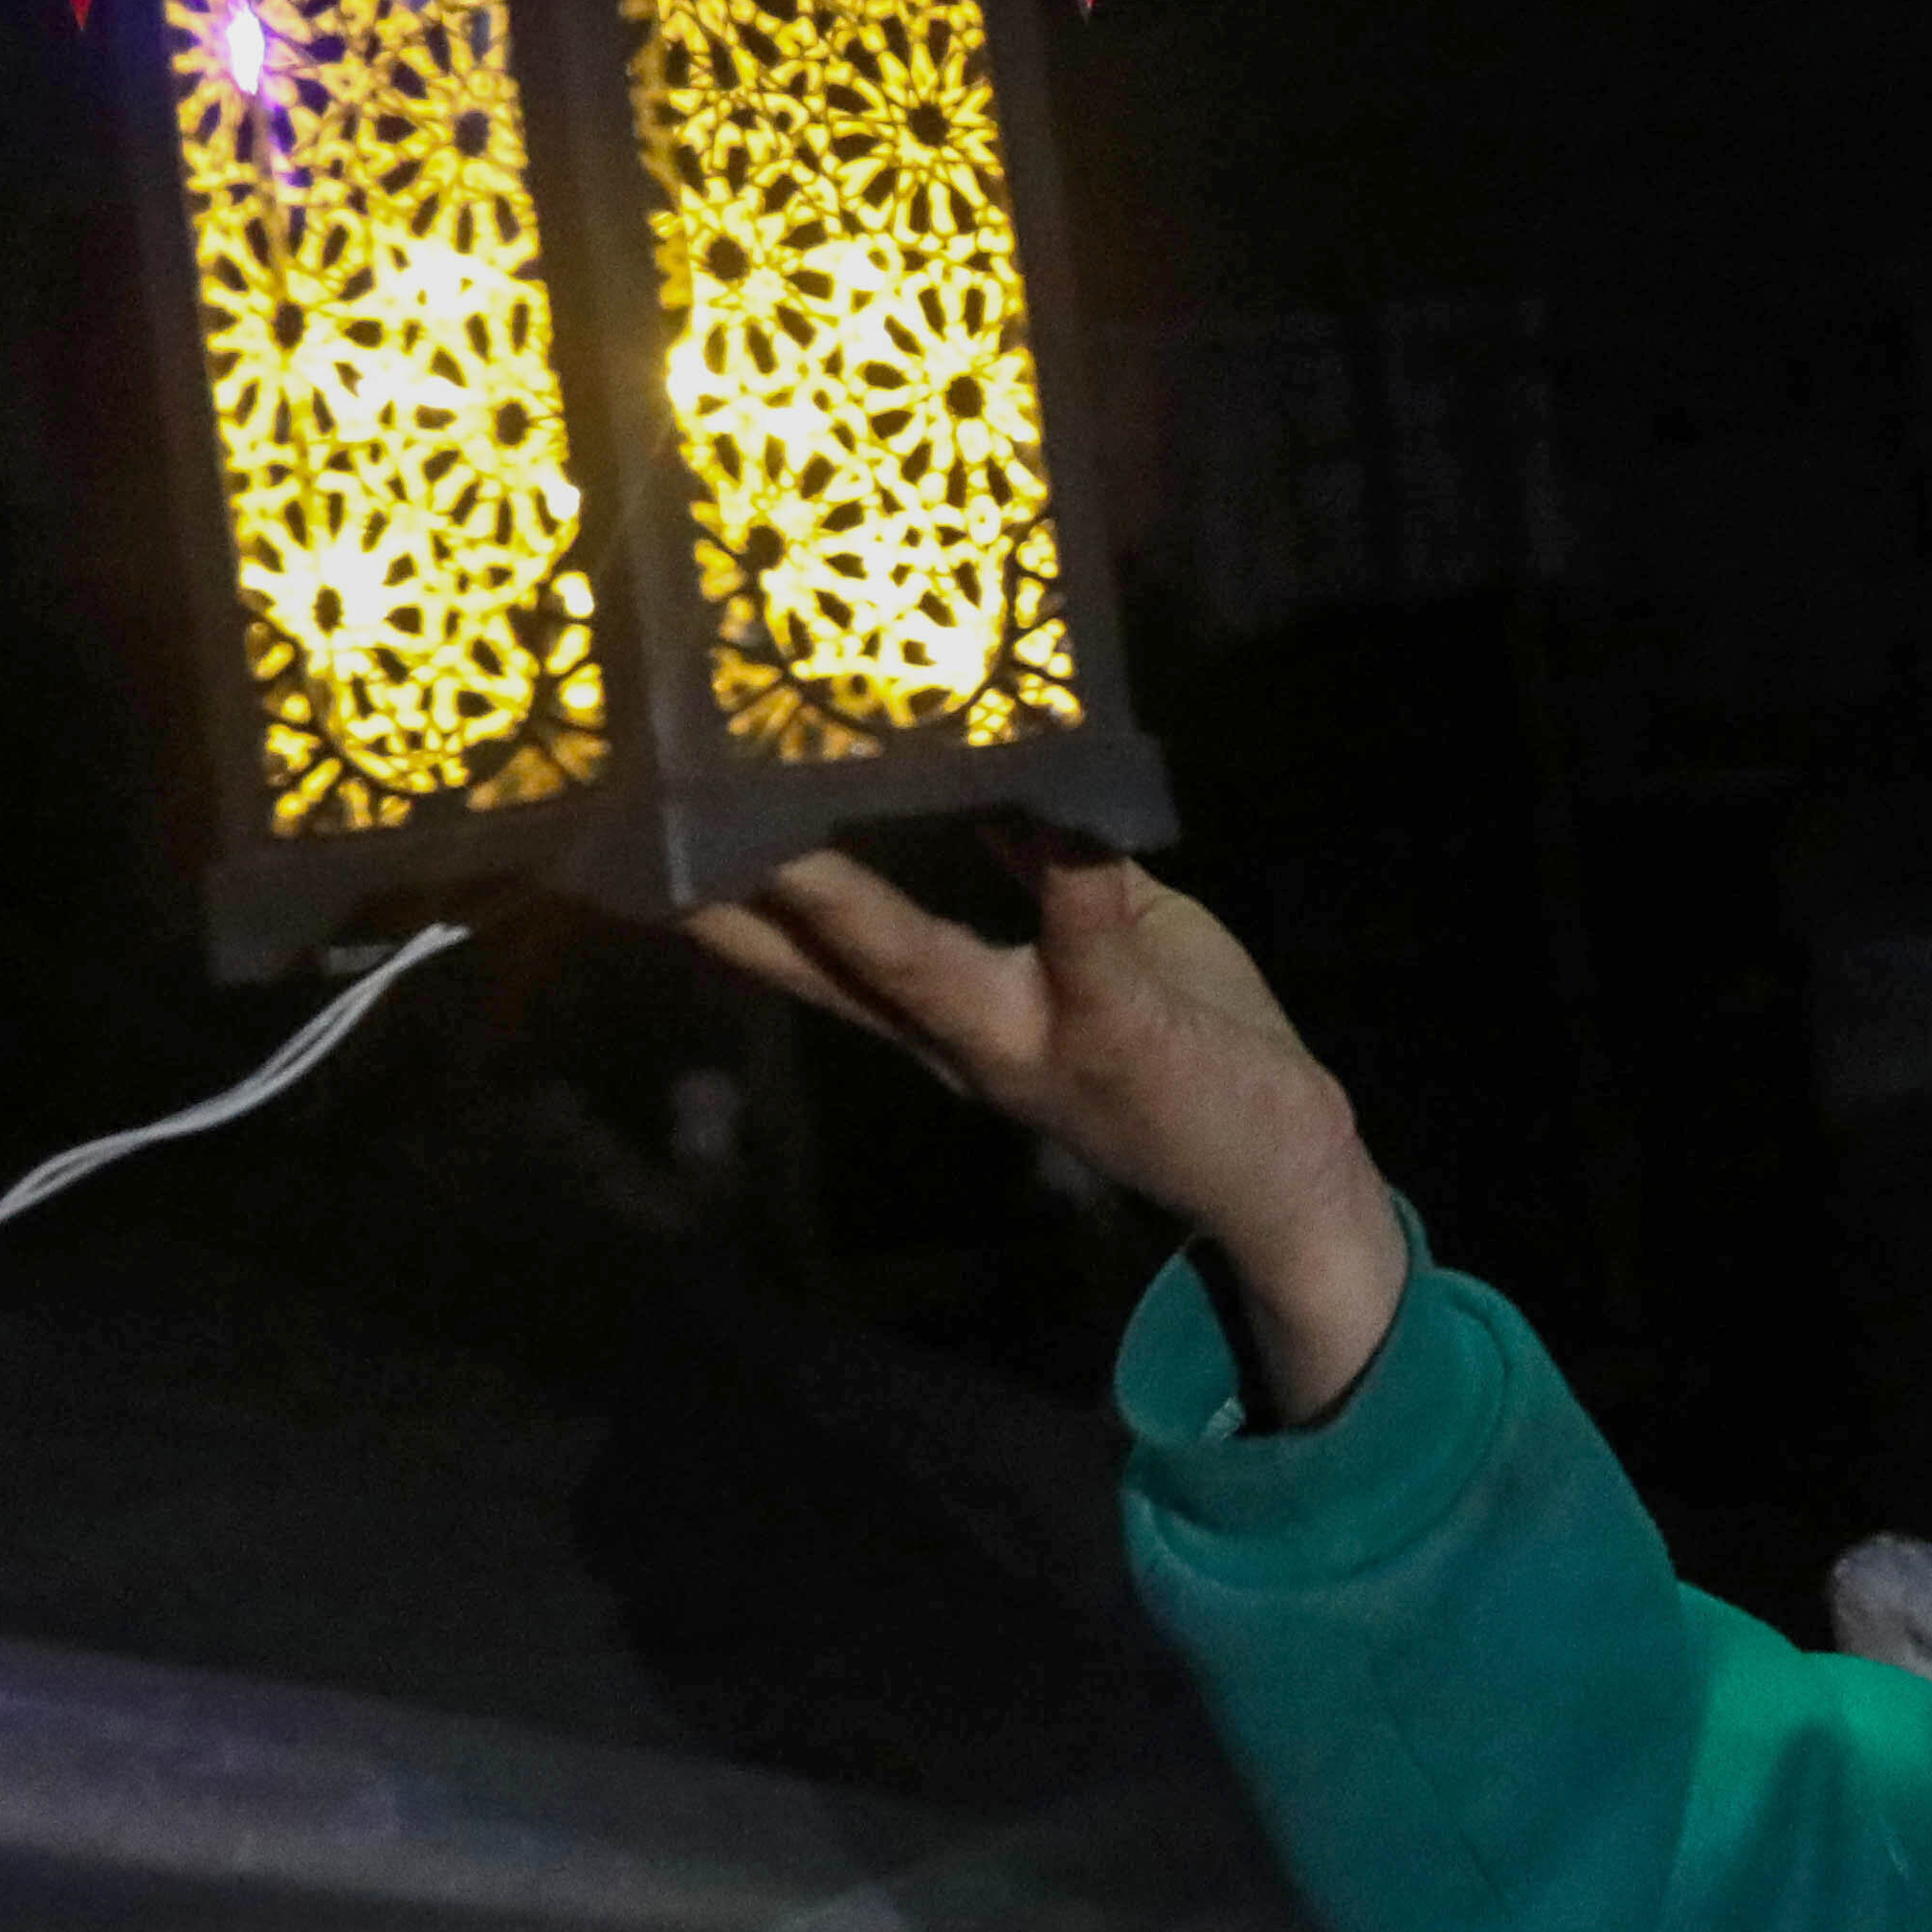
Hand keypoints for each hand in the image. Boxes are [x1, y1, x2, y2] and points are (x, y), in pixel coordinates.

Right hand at [685, 844, 1405, 1419]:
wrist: (1281, 1171)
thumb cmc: (1185, 1040)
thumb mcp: (1096, 949)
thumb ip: (1037, 868)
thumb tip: (988, 760)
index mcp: (944, 1016)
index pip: (812, 958)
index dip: (726, 906)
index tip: (649, 841)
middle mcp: (964, 1041)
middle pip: (833, 969)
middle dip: (748, 905)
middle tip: (665, 838)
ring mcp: (1036, 1044)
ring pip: (925, 968)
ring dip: (855, 908)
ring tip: (792, 837)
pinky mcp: (1123, 1034)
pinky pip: (1087, 935)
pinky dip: (1066, 868)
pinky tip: (1049, 802)